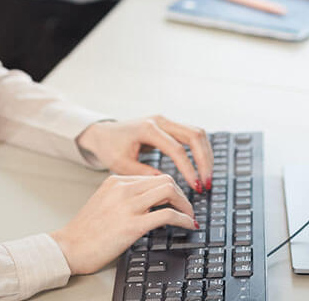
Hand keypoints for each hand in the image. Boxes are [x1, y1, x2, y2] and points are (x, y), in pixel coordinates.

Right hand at [51, 174, 196, 274]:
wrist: (69, 247)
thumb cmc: (85, 231)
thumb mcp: (104, 203)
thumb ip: (124, 198)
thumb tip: (150, 204)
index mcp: (115, 181)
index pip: (152, 177)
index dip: (170, 188)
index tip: (177, 200)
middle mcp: (123, 189)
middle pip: (164, 180)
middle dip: (181, 194)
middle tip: (187, 208)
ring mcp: (128, 206)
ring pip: (169, 191)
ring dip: (185, 204)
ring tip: (189, 216)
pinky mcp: (133, 225)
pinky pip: (168, 215)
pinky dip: (183, 218)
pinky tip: (188, 225)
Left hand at [77, 116, 212, 190]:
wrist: (102, 133)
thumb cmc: (109, 148)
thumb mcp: (121, 164)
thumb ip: (144, 174)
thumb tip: (167, 185)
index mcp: (147, 129)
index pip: (177, 149)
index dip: (189, 169)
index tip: (196, 187)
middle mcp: (160, 121)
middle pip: (194, 135)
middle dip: (204, 161)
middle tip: (206, 183)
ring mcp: (166, 121)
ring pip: (197, 132)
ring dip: (206, 155)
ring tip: (206, 177)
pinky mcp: (168, 125)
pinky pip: (192, 134)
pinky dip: (201, 150)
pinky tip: (202, 167)